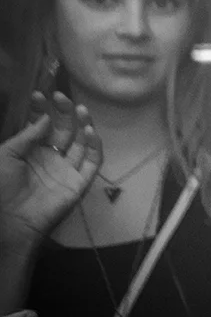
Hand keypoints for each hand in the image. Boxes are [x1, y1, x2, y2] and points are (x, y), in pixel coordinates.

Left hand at [0, 91, 102, 251]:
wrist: (9, 222)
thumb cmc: (0, 188)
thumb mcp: (6, 156)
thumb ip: (27, 136)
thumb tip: (46, 117)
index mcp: (30, 151)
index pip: (40, 125)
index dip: (41, 109)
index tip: (40, 94)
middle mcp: (50, 157)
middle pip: (63, 130)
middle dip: (63, 112)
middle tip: (61, 97)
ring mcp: (66, 169)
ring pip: (81, 142)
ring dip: (82, 124)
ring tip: (80, 109)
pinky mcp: (79, 182)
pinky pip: (92, 162)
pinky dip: (95, 146)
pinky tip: (90, 132)